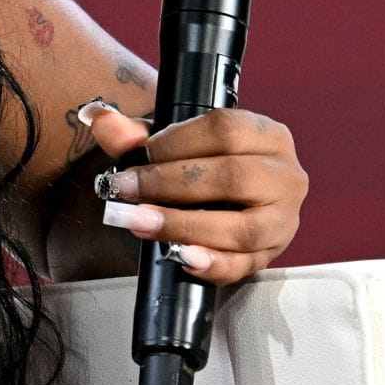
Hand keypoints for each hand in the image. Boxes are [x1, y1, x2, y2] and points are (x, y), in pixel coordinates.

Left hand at [82, 104, 306, 283]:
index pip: (224, 130)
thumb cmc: (203, 164)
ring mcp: (283, 220)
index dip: (176, 143)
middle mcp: (285, 175)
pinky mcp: (271, 256)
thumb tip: (100, 119)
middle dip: (170, 185)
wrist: (229, 199)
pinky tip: (180, 256)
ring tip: (141, 222)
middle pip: (231, 177)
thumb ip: (136, 135)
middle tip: (126, 189)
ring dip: (184, 226)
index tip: (139, 155)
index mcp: (265, 135)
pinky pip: (244, 265)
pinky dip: (211, 263)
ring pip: (241, 227)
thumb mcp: (173, 144)